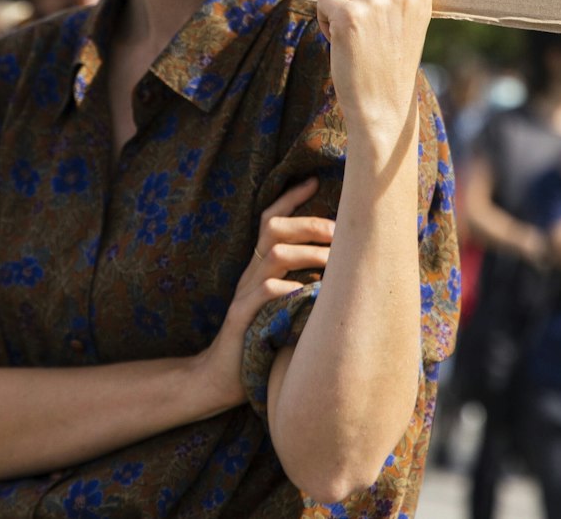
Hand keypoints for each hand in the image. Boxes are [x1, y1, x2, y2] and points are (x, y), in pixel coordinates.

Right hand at [195, 178, 331, 410]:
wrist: (219, 378)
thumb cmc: (259, 342)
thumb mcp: (281, 306)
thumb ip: (300, 284)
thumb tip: (341, 268)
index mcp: (259, 268)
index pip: (271, 221)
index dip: (290, 199)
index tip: (315, 181)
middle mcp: (250, 274)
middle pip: (274, 230)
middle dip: (308, 223)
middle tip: (340, 230)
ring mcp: (244, 294)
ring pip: (274, 256)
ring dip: (307, 253)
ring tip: (334, 261)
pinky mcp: (241, 318)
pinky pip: (263, 294)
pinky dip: (287, 288)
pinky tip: (306, 292)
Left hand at [315, 0, 431, 129]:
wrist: (384, 105)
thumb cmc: (388, 61)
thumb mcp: (403, 18)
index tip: (379, 22)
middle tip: (360, 28)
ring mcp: (376, 1)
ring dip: (335, 11)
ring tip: (354, 39)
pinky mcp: (350, 14)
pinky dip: (323, 21)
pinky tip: (340, 43)